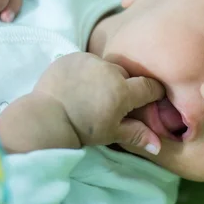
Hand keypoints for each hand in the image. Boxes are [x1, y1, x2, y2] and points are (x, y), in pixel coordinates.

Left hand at [36, 53, 165, 153]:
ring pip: (106, 66)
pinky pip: (87, 61)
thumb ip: (137, 134)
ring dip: (104, 76)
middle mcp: (109, 71)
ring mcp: (90, 61)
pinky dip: (87, 71)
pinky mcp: (73, 56)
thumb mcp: (111, 134)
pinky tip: (78, 84)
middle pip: (125, 75)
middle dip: (124, 85)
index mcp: (122, 91)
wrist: (45, 119)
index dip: (152, 92)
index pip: (148, 86)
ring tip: (92, 92)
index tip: (150, 98)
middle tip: (112, 101)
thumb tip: (158, 146)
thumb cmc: (81, 129)